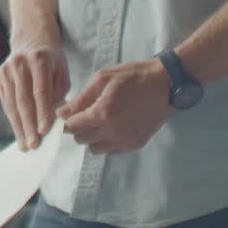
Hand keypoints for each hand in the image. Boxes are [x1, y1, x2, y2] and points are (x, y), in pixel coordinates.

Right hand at [0, 37, 69, 151]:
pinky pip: (6, 102)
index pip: (41, 91)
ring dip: (19, 127)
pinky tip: (19, 132)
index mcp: (39, 59)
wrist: (31, 40)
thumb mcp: (61, 73)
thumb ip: (57, 94)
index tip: (45, 132)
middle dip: (28, 125)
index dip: (43, 112)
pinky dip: (13, 119)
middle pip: (23, 100)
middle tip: (33, 145)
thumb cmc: (52, 61)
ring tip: (25, 145)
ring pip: (12, 104)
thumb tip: (50, 120)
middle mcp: (19, 64)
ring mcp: (6, 70)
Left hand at [57, 60, 171, 154]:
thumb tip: (61, 112)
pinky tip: (111, 126)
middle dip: (78, 128)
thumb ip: (81, 98)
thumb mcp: (103, 79)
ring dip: (91, 137)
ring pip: (95, 148)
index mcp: (102, 113)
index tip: (67, 115)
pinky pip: (111, 150)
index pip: (72, 127)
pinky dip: (106, 141)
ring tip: (99, 120)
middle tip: (83, 114)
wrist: (166, 84)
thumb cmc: (133, 76)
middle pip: (81, 139)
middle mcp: (113, 131)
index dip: (66, 121)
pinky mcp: (135, 144)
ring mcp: (125, 140)